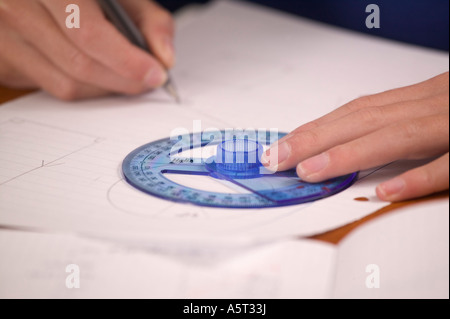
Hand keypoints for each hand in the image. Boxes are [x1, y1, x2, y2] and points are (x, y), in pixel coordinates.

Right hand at [0, 0, 173, 99]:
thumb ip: (150, 22)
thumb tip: (165, 59)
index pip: (89, 33)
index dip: (127, 61)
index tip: (155, 73)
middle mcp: (17, 7)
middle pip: (80, 65)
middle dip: (124, 80)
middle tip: (148, 80)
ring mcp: (5, 37)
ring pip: (68, 85)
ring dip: (106, 88)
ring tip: (124, 75)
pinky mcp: (4, 62)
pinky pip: (53, 90)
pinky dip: (85, 89)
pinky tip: (95, 73)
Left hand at [262, 72, 448, 201]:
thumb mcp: (436, 109)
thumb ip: (399, 122)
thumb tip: (352, 141)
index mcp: (419, 98)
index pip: (357, 112)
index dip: (316, 129)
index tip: (282, 146)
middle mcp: (431, 105)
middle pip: (364, 120)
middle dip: (315, 139)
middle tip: (276, 158)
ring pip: (397, 135)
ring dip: (349, 153)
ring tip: (308, 170)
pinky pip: (448, 164)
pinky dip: (416, 177)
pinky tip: (385, 190)